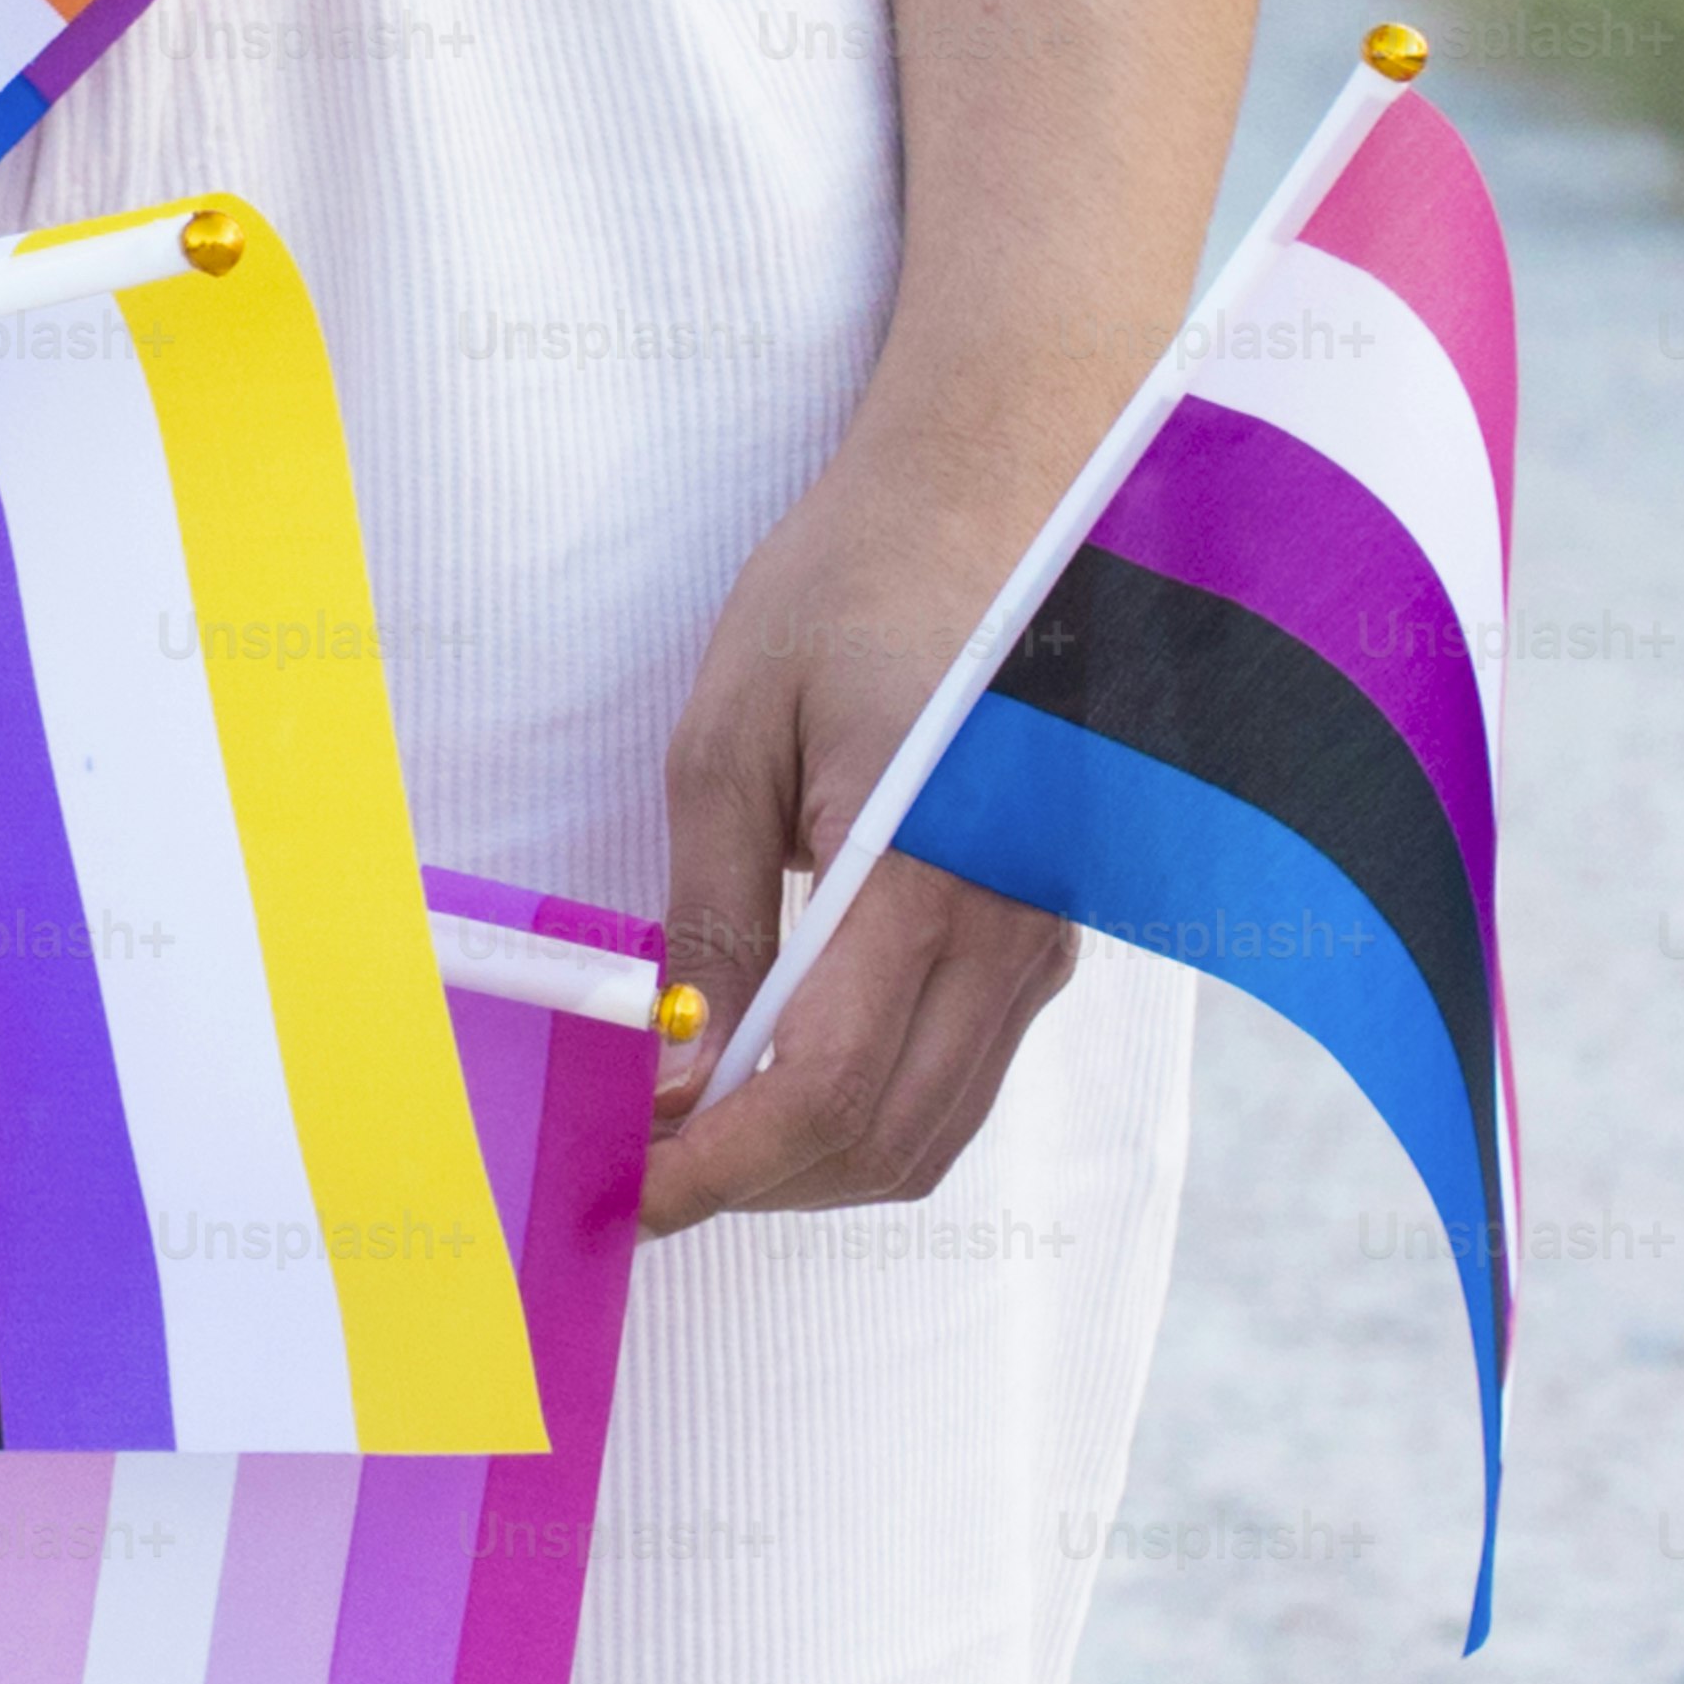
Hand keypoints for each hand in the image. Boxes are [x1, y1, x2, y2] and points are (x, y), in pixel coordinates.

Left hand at [640, 402, 1084, 1233]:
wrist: (997, 496)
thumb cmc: (852, 589)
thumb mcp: (731, 737)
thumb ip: (710, 919)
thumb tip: (679, 1069)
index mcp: (929, 868)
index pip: (827, 1089)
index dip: (719, 1167)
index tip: (631, 1187)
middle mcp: (1015, 926)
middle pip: (883, 1139)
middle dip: (752, 1181)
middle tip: (640, 1160)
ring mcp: (1049, 937)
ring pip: (932, 1129)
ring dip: (808, 1160)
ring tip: (694, 1123)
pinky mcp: (1051, 935)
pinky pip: (963, 1075)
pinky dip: (867, 1111)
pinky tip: (776, 1070)